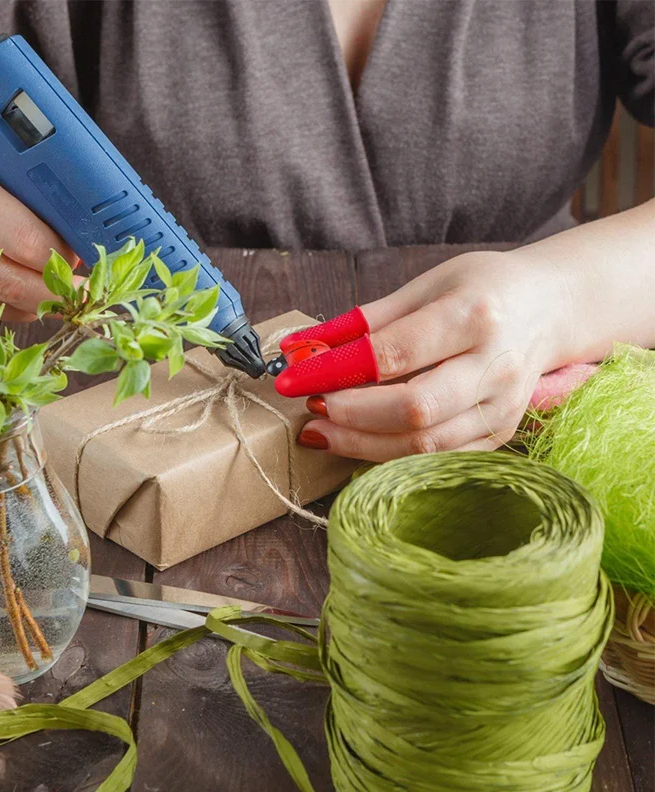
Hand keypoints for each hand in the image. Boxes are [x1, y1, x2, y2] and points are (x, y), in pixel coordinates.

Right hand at [0, 90, 76, 320]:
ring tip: (50, 294)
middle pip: (12, 282)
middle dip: (54, 293)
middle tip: (79, 292)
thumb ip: (7, 180)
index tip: (82, 259)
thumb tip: (61, 220)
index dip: (62, 257)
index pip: (27, 240)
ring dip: (25, 303)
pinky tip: (7, 289)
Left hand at [290, 250, 579, 460]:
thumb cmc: (481, 289)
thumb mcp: (424, 286)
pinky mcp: (500, 434)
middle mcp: (494, 367)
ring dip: (361, 443)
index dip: (335, 371)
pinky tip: (358, 441)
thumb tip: (301, 347)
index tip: (290, 378)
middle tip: (309, 406)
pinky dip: (389, 455)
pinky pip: (437, 458)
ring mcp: (502, 408)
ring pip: (423, 444)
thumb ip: (363, 321)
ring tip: (321, 429)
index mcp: (474, 316)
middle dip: (349, 414)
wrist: (549, 308)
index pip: (393, 353)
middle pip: (412, 409)